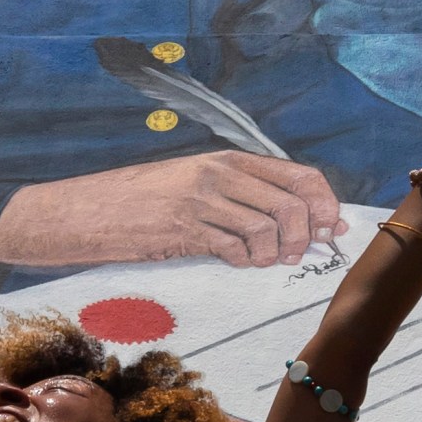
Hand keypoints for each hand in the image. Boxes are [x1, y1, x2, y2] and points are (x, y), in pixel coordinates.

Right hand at [0, 151, 345, 268]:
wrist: (89, 210)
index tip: (332, 228)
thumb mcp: (197, 185)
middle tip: (296, 255)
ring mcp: (201, 199)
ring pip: (268, 227)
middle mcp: (218, 173)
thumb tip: (301, 219)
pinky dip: (244, 260)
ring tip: (262, 261)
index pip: (299, 174)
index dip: (325, 203)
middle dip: (306, 236)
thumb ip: (244, 196)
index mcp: (227, 160)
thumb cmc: (145, 202)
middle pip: (292, 203)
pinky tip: (235, 262)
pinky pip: (234, 246)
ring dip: (274, 254)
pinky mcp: (183, 227)